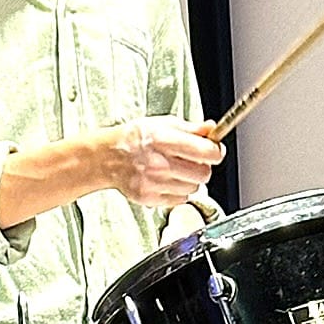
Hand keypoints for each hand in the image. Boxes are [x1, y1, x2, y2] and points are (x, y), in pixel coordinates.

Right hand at [107, 118, 222, 207]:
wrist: (108, 158)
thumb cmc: (135, 138)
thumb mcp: (162, 123)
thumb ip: (191, 128)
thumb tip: (212, 129)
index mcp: (164, 139)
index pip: (207, 152)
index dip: (215, 151)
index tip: (214, 150)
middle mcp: (159, 163)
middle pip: (204, 173)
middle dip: (203, 166)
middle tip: (192, 161)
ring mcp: (154, 183)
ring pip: (194, 188)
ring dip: (190, 180)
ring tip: (175, 170)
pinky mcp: (150, 198)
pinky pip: (180, 200)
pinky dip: (178, 192)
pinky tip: (167, 181)